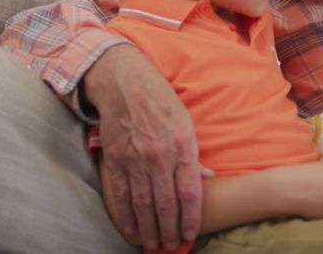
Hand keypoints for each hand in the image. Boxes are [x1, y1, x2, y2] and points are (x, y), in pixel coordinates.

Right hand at [85, 44, 210, 250]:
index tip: (190, 233)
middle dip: (169, 230)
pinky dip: (126, 215)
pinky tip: (132, 229)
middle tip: (170, 246)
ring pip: (143, 204)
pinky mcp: (116, 160)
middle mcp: (160, 156)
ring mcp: (136, 159)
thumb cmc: (161, 102)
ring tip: (154, 244)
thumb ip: (193, 155)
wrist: (125, 84)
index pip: (189, 192)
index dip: (190, 218)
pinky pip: (122, 194)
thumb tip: (206, 177)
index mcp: (182, 146)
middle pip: (166, 204)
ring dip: (150, 229)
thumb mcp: (186, 123)